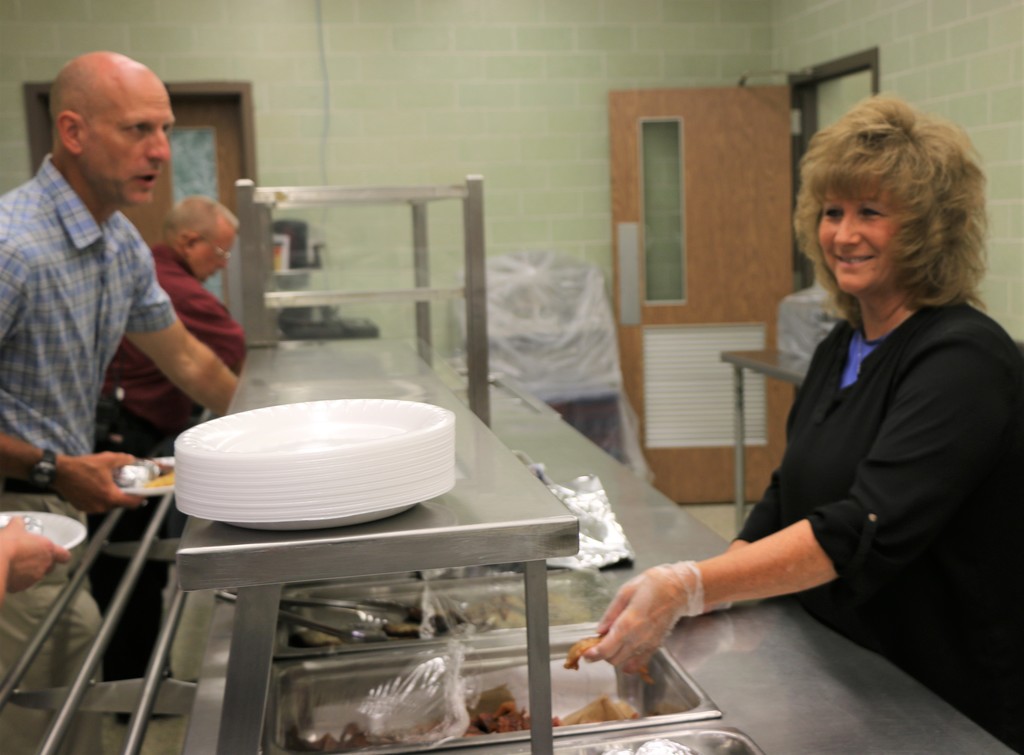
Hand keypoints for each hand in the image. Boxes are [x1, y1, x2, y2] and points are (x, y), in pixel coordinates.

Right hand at [0, 516, 70, 596]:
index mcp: (48, 550)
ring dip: (30, 570)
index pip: (64, 555)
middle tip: (30, 555)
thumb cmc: (8, 545)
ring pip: (36, 574)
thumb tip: (17, 522)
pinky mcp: (21, 586)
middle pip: (50, 565)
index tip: (58, 554)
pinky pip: (22, 582)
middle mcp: (44, 565)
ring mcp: (34, 577)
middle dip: (42, 561)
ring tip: (16, 562)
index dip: (61, 554)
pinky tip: (9, 570)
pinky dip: (18, 578)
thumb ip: (20, 524)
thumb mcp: (14, 527)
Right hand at [52, 452, 144, 512]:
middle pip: (120, 504)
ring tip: (108, 485)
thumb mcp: (108, 459)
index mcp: (110, 497)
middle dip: (123, 495)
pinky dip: (99, 498)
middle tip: (124, 485)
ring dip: (110, 497)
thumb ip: (124, 460)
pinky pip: (96, 505)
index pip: (132, 503)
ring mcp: (91, 509)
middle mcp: (101, 506)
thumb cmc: (82, 467)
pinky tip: (96, 487)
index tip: (143, 493)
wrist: (59, 472)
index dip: (140, 498)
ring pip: (107, 505)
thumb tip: (132, 459)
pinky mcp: (81, 508)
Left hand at [585, 561, 703, 676]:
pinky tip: (624, 655)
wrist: (679, 589)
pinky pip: (640, 663)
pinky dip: (629, 663)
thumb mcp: (626, 591)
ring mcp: (649, 644)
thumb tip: (600, 630)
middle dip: (602, 654)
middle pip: (614, 659)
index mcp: (629, 622)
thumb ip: (611, 613)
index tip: (586, 655)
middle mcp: (639, 637)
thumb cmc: (653, 585)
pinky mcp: (656, 646)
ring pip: (625, 662)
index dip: (594, 654)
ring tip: (610, 644)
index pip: (607, 648)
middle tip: (597, 643)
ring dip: (614, 657)